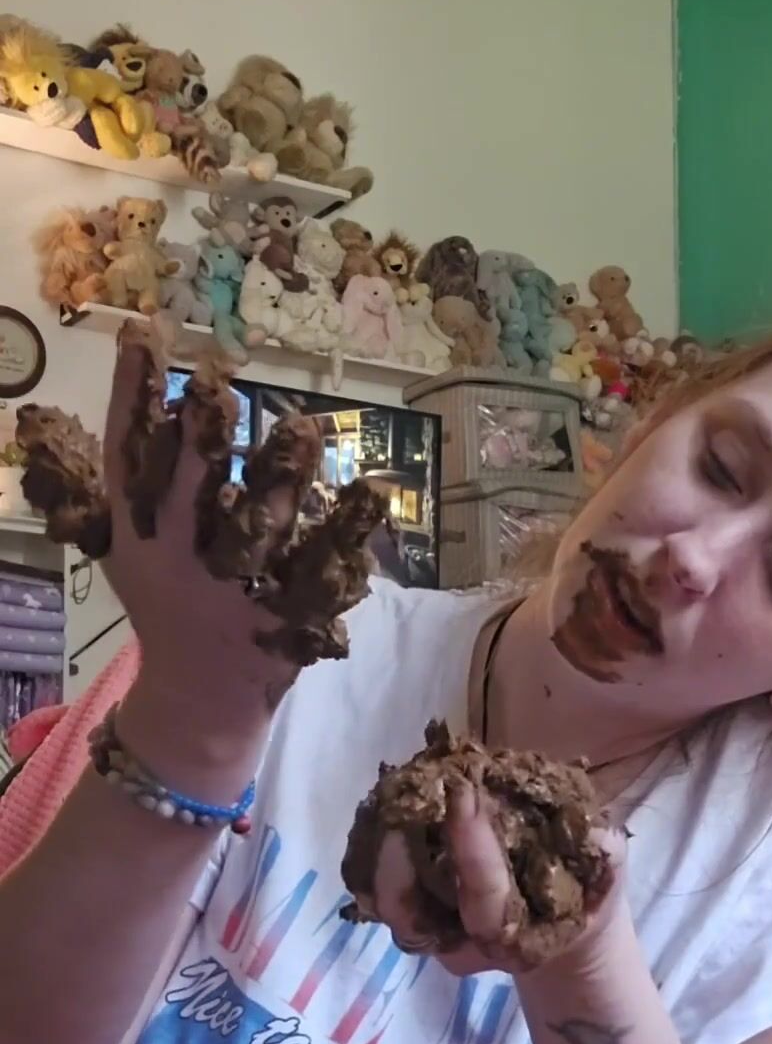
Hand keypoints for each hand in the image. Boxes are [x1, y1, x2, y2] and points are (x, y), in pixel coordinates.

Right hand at [101, 323, 320, 742]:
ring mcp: (237, 595)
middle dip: (199, 440)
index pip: (128, 460)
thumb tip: (142, 360)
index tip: (148, 339)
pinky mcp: (289, 619)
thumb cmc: (169, 604)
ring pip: (257, 531)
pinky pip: (325, 571)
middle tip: (216, 387)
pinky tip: (371, 491)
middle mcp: (182, 562)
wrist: (198, 705)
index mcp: (140, 537)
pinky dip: (349, 533)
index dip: (134, 401)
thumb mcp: (134, 542)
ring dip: (278, 480)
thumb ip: (136, 470)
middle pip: (188, 493)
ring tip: (301, 431)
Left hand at [368, 783, 627, 981]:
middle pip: (410, 914)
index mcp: (511, 937)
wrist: (563, 926)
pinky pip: (376, 887)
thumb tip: (599, 833)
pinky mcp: (412, 909)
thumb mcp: (605, 875)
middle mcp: (461, 942)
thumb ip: (604, 856)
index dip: (472, 846)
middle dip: (398, 860)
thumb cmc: (584, 897)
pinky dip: (371, 849)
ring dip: (378, 851)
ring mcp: (430, 930)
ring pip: (385, 902)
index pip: (482, 895)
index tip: (464, 792)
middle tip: (403, 797)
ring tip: (389, 794)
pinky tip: (384, 802)